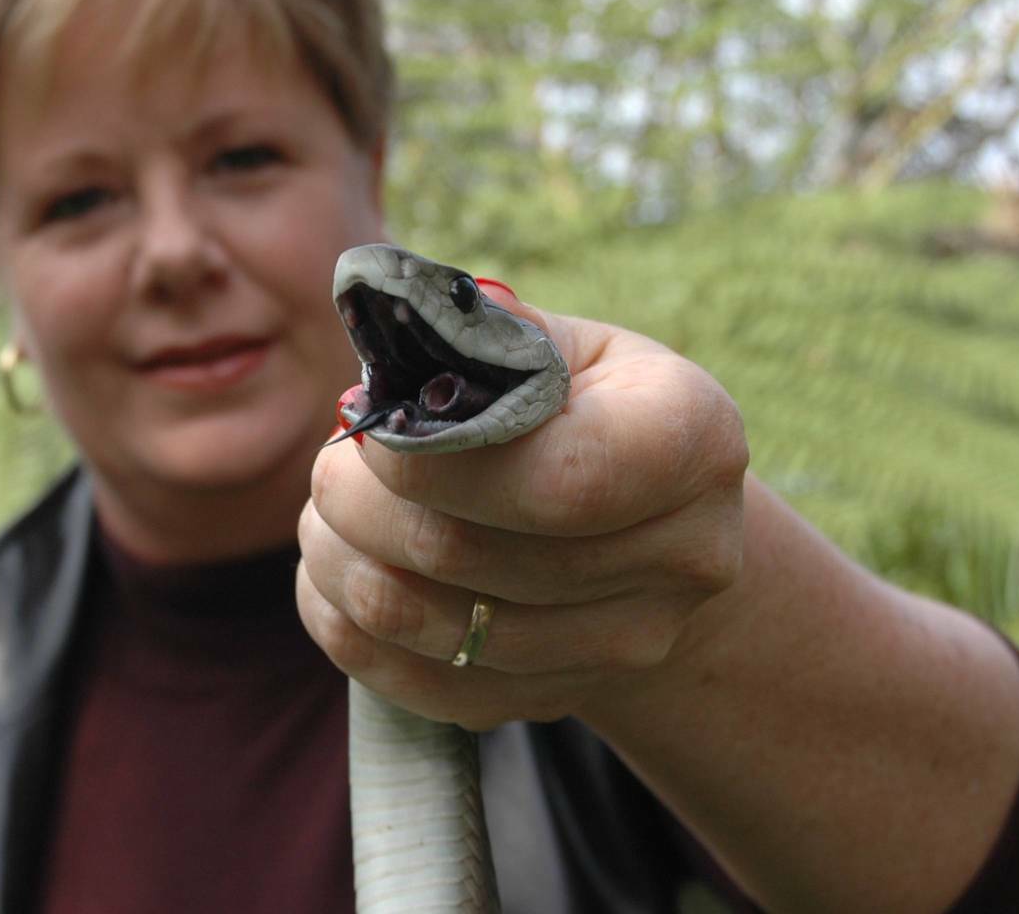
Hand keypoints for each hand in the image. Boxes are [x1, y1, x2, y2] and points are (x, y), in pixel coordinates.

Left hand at [296, 285, 750, 729]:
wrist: (648, 529)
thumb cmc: (588, 411)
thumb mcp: (566, 349)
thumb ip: (487, 339)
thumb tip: (391, 319)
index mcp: (692, 443)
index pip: (561, 479)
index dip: (437, 463)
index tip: (371, 428)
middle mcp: (683, 558)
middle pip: (472, 555)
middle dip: (361, 504)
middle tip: (327, 465)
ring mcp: (625, 645)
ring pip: (432, 626)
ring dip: (342, 564)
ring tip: (326, 512)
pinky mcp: (556, 699)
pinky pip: (416, 685)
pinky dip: (348, 628)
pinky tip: (337, 573)